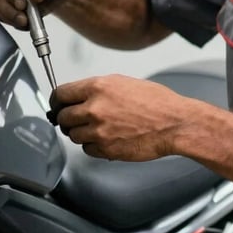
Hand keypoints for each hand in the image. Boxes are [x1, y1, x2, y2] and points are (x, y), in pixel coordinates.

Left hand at [50, 74, 191, 160]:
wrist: (175, 123)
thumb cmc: (157, 103)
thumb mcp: (123, 83)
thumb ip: (97, 89)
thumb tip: (80, 96)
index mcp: (98, 88)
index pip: (61, 94)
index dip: (57, 101)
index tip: (57, 105)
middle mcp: (94, 109)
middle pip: (63, 117)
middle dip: (67, 119)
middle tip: (75, 120)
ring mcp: (99, 131)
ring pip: (73, 135)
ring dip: (81, 133)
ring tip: (98, 129)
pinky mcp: (106, 149)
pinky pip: (87, 149)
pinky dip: (93, 146)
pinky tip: (108, 139)